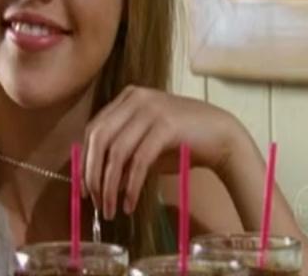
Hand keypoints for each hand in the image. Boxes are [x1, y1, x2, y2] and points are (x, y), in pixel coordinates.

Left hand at [82, 85, 238, 219]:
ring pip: (116, 151)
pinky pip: (139, 160)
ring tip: (110, 209)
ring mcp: (151, 109)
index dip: (85, 160)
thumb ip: (121, 158)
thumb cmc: (183, 141)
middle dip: (92, 174)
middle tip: (94, 202)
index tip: (85, 188)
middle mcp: (136, 98)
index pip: (94, 129)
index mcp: (128, 97)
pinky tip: (130, 203)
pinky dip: (131, 186)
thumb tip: (95, 183)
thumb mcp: (145, 147)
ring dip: (109, 185)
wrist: (223, 135)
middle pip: (99, 138)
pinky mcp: (166, 126)